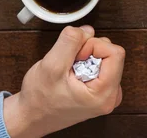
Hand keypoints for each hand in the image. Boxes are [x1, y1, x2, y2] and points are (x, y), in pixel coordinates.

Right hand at [3, 26, 124, 137]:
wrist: (32, 115)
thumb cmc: (40, 98)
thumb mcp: (51, 65)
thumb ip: (70, 41)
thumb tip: (87, 30)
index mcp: (104, 94)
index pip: (114, 52)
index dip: (92, 46)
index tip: (76, 55)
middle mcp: (110, 95)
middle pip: (110, 53)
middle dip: (88, 49)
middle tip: (69, 63)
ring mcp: (106, 92)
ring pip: (104, 55)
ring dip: (85, 55)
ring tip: (68, 69)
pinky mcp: (99, 89)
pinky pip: (98, 63)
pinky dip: (84, 61)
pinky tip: (71, 72)